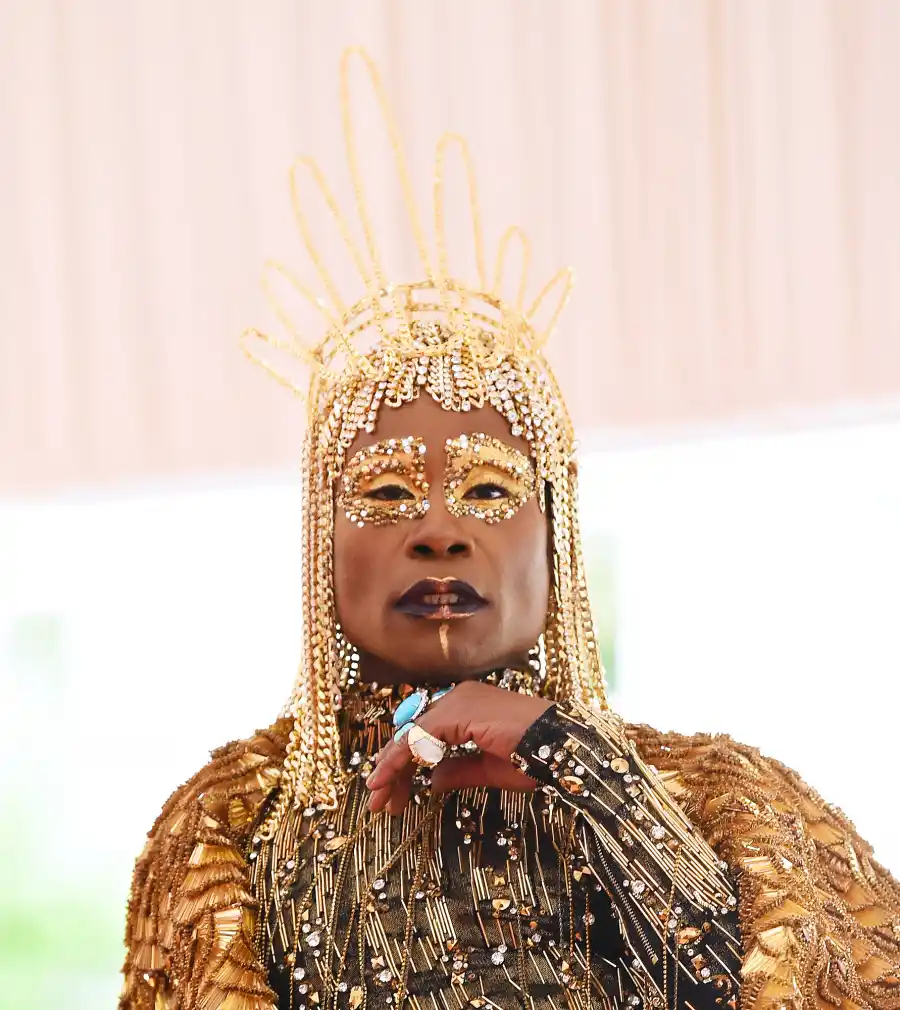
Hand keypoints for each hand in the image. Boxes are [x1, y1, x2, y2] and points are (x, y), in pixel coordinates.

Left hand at [365, 681, 552, 813]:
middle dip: (392, 770)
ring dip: (391, 768)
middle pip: (412, 734)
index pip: (424, 735)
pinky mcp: (460, 710)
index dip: (403, 766)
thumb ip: (459, 771)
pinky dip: (401, 758)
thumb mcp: (489, 770)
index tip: (391, 797)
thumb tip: (432, 781)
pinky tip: (390, 780)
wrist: (562, 747)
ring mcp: (458, 700)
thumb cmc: (535, 758)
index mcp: (467, 707)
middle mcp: (459, 697)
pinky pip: (420, 735)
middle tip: (378, 803)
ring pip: (411, 735)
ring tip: (378, 799)